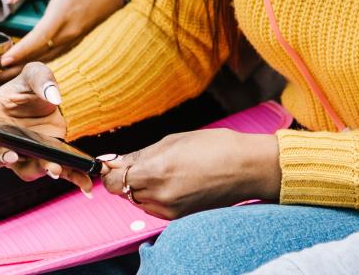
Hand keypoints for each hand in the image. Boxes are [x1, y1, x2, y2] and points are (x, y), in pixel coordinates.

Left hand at [0, 0, 126, 69]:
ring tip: (1, 76)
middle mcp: (68, 32)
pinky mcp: (75, 41)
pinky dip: (36, 63)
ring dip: (23, 69)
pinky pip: (53, 56)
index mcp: (63, 14)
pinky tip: (22, 68)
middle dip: (14, 67)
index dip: (21, 51)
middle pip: (38, 55)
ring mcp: (73, 39)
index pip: (38, 38)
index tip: (3, 59)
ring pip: (45, 59)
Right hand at [0, 63, 93, 191]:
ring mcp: (22, 154)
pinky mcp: (45, 158)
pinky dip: (71, 179)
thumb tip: (53, 96)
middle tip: (9, 154)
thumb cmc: (32, 88)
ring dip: (36, 169)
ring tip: (53, 167)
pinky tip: (86, 184)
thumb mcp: (35, 74)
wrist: (55, 100)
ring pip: (22, 169)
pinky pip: (54, 172)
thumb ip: (41, 78)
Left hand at [101, 130, 280, 219]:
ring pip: (139, 201)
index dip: (111, 172)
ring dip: (142, 188)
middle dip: (128, 178)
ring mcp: (170, 210)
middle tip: (143, 163)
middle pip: (124, 192)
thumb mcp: (172, 141)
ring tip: (164, 171)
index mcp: (155, 171)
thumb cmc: (214, 147)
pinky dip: (156, 197)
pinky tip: (174, 182)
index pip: (113, 181)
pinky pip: (155, 209)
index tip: (114, 163)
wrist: (247, 168)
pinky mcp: (180, 218)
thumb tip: (113, 161)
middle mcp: (160, 195)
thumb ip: (139, 155)